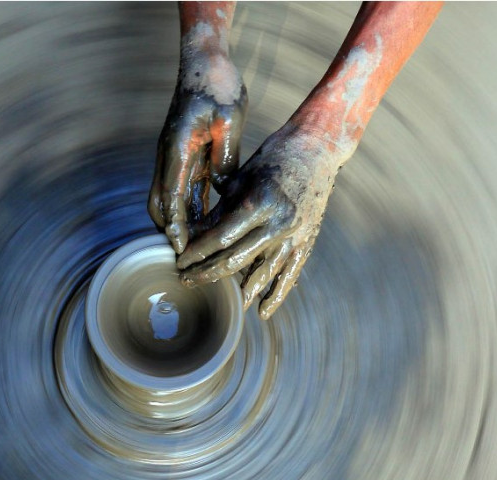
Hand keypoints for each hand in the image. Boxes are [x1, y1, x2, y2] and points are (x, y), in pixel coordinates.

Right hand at [148, 51, 246, 253]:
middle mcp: (168, 155)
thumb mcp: (229, 121)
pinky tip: (207, 224)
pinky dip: (189, 208)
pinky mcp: (182, 154)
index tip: (182, 250)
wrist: (206, 61)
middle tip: (187, 256)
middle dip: (170, 232)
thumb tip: (222, 190)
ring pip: (168, 199)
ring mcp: (173, 156)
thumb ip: (224, 157)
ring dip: (179, 223)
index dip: (175, 227)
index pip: (170, 197)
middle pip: (159, 204)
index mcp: (177, 148)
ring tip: (198, 248)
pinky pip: (182, 187)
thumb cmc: (219, 86)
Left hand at [176, 124, 343, 318]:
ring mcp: (295, 236)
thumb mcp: (240, 180)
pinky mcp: (307, 243)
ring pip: (262, 274)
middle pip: (236, 260)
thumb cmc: (272, 160)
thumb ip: (218, 212)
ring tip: (218, 300)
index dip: (198, 253)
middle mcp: (278, 223)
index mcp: (259, 204)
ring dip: (237, 290)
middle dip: (207, 274)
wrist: (317, 150)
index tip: (179, 262)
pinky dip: (276, 296)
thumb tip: (191, 238)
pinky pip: (289, 276)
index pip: (220, 238)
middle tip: (187, 281)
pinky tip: (262, 312)